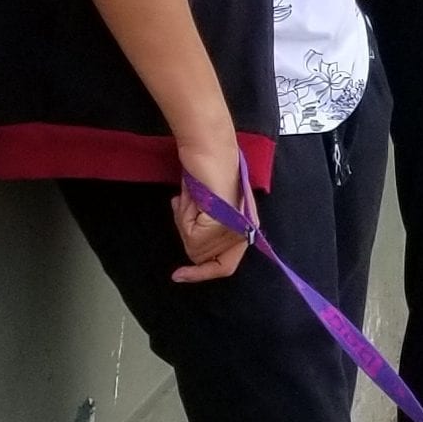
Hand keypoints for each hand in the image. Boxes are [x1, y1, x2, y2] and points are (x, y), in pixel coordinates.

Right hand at [171, 118, 251, 283]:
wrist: (209, 146)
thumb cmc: (206, 172)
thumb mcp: (204, 210)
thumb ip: (205, 231)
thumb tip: (193, 249)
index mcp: (244, 229)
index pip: (224, 266)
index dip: (200, 273)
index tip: (178, 275)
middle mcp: (244, 232)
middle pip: (202, 256)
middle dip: (187, 233)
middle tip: (189, 205)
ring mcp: (235, 228)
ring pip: (194, 247)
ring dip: (184, 222)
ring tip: (192, 198)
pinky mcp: (223, 222)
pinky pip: (191, 236)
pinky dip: (183, 217)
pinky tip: (191, 197)